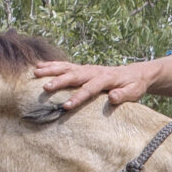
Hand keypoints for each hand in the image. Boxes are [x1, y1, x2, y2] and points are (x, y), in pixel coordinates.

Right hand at [32, 54, 171, 111]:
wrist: (136, 73)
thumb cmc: (134, 86)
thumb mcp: (134, 92)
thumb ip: (123, 95)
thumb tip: (112, 97)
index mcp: (106, 79)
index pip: (90, 88)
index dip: (78, 97)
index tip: (66, 106)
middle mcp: (94, 71)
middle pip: (74, 75)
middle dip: (59, 81)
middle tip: (45, 88)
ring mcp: (87, 68)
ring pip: (67, 67)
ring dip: (51, 70)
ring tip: (35, 73)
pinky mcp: (83, 68)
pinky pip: (65, 65)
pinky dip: (52, 65)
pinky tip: (39, 66)